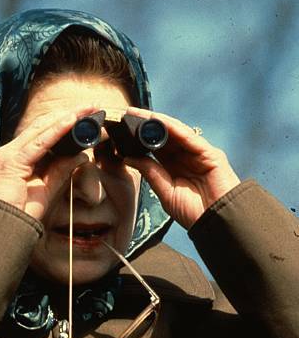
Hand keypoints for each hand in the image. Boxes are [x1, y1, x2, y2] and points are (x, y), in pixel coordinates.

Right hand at [0, 105, 94, 220]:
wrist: (2, 228)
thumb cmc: (20, 213)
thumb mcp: (47, 188)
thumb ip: (61, 170)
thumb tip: (82, 156)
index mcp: (17, 157)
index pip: (43, 133)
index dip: (65, 122)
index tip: (86, 117)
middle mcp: (11, 151)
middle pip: (43, 125)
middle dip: (69, 115)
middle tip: (92, 107)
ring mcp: (9, 154)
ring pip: (42, 128)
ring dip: (67, 117)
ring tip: (87, 110)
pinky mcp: (11, 161)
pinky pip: (39, 142)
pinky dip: (57, 130)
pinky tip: (72, 121)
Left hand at [124, 106, 240, 228]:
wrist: (215, 223)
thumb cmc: (192, 212)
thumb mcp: (165, 192)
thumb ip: (150, 173)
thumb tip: (129, 157)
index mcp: (174, 168)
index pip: (155, 149)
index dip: (139, 139)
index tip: (122, 131)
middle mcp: (186, 158)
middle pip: (164, 137)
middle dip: (146, 126)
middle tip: (126, 115)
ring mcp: (198, 154)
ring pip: (175, 133)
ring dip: (157, 123)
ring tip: (138, 114)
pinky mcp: (209, 153)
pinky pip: (188, 136)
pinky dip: (173, 127)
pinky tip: (158, 121)